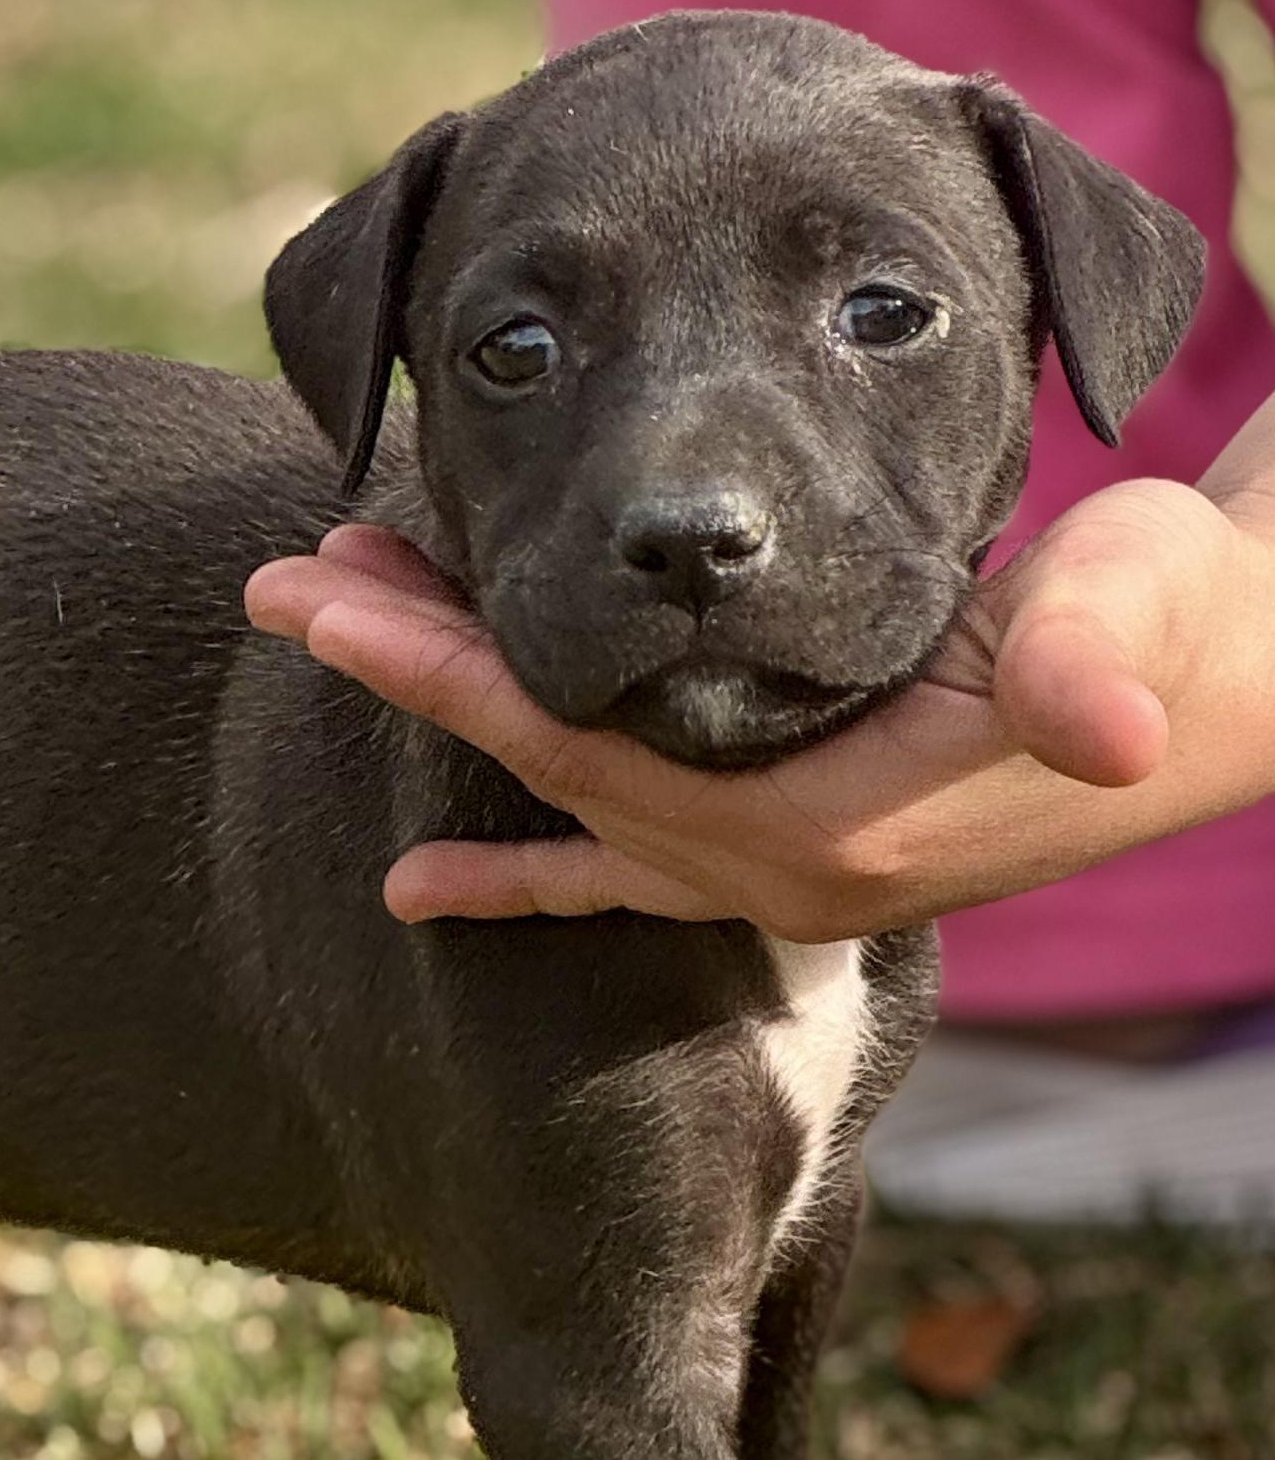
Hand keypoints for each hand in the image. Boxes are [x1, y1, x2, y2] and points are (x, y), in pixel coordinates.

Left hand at [244, 409, 1274, 939]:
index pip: (578, 742)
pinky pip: (614, 868)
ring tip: (334, 628)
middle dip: (409, 665)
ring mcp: (763, 876)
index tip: (329, 593)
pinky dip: (518, 868)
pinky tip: (419, 876)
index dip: (448, 665)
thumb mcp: (1137, 615)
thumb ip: (1095, 657)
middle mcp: (766, 873)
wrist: (1215, 691)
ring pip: (558, 793)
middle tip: (277, 583)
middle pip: (536, 763)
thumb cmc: (1166, 625)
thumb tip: (1098, 722)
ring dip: (449, 706)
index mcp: (817, 827)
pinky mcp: (777, 852)